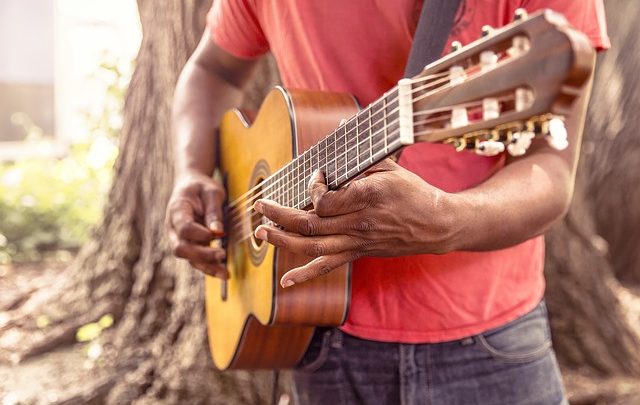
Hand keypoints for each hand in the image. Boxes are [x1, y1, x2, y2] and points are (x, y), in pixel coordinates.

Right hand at [165, 171, 227, 277]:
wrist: (190, 185)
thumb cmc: (202, 187)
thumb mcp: (212, 192)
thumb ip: (214, 211)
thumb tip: (218, 233)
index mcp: (177, 210)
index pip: (184, 228)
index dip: (199, 234)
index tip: (217, 234)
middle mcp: (173, 228)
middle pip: (181, 248)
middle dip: (202, 255)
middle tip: (222, 255)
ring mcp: (178, 239)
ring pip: (188, 259)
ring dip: (207, 267)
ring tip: (225, 274)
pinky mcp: (188, 246)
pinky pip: (196, 260)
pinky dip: (209, 267)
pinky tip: (223, 272)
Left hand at [253, 159, 457, 286]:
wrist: (435, 224)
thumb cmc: (413, 192)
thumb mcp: (389, 166)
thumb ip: (361, 155)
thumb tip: (340, 128)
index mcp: (367, 197)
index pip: (325, 200)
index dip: (311, 188)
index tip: (315, 176)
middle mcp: (358, 223)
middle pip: (310, 224)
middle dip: (279, 214)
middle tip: (260, 205)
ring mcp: (357, 242)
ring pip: (312, 246)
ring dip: (282, 240)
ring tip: (261, 232)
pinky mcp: (358, 253)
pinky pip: (328, 266)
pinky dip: (305, 275)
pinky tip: (286, 282)